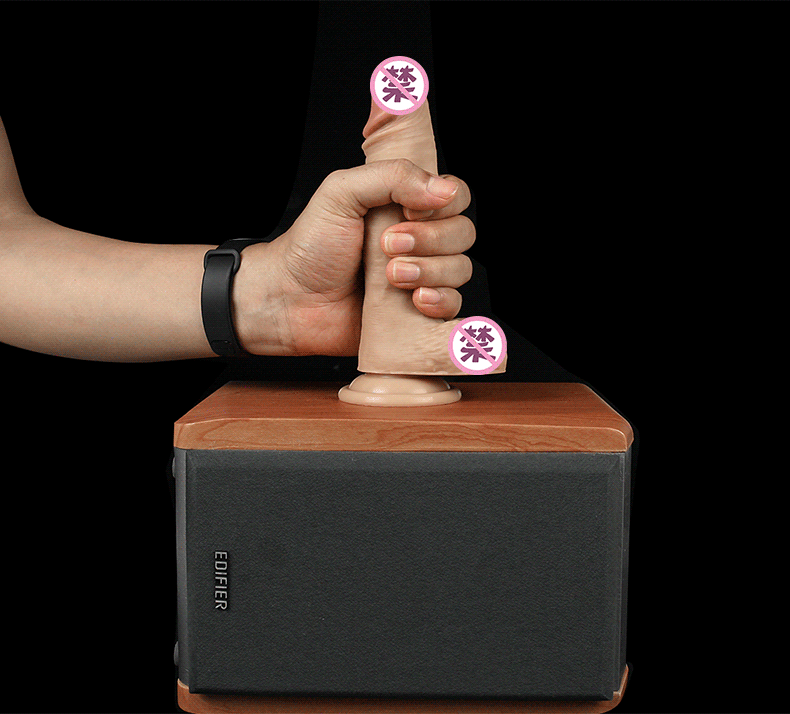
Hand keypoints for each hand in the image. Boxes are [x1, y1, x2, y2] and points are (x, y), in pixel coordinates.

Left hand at [233, 159, 474, 356]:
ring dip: (429, 271)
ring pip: (460, 269)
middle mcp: (420, 240)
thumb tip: (443, 190)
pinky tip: (415, 301)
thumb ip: (392, 176)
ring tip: (390, 277)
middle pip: (463, 233)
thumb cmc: (310, 246)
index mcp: (405, 206)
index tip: (409, 212)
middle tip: (386, 247)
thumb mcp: (341, 192)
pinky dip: (440, 301)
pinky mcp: (418, 312)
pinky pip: (453, 305)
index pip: (455, 195)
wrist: (290, 300)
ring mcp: (421, 276)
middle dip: (430, 240)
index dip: (443, 203)